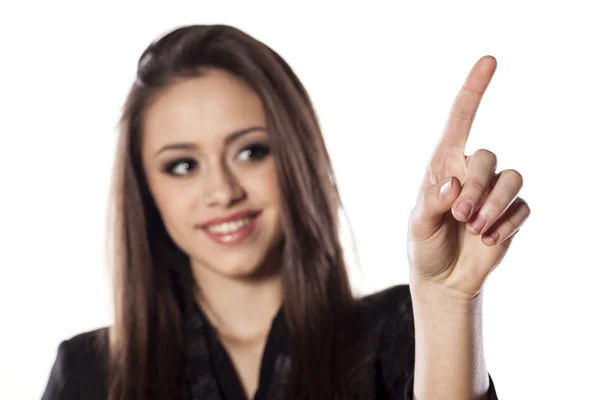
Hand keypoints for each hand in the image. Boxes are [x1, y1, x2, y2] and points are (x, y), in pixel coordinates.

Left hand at [407, 56, 530, 297]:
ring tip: (474, 228)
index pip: (459, 122)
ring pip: (511, 178)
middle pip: (486, 157)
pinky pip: (521, 207)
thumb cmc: (424, 245)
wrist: (443, 278)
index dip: (474, 91)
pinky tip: (488, 240)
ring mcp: (493, 192)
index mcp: (443, 166)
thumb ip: (431, 204)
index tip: (489, 61)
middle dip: (476, 187)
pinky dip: (505, 224)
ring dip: (494, 204)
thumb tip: (452, 186)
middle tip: (460, 215)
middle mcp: (470, 173)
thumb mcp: (418, 225)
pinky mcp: (511, 213)